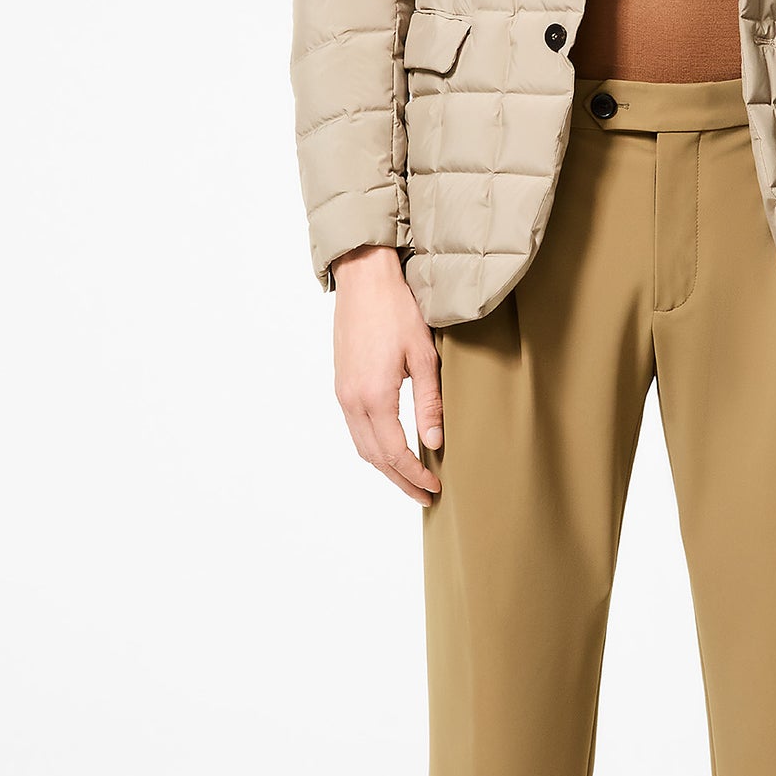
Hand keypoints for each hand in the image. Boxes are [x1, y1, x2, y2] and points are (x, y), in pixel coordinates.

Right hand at [329, 244, 444, 504]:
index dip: (415, 476)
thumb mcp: (424, 357)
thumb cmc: (397, 311)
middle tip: (425, 495)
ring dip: (385, 467)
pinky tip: (392, 448)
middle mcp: (351, 400)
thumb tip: (435, 445)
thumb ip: (429, 404)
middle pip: (374, 457)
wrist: (364, 279)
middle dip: (400, 480)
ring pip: (362, 445)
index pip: (394, 453)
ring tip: (411, 479)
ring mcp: (342, 393)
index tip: (435, 488)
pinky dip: (373, 446)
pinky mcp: (341, 383)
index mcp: (373, 396)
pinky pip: (355, 428)